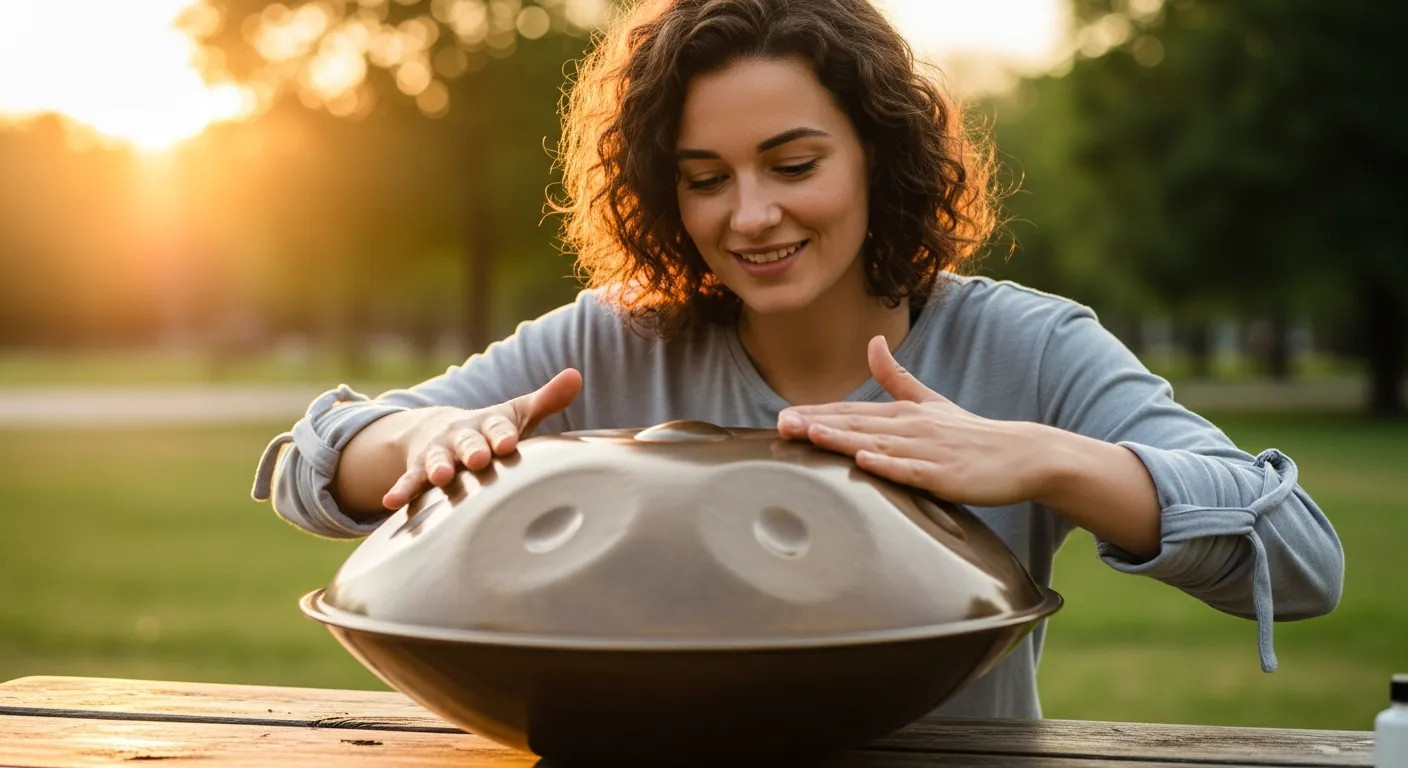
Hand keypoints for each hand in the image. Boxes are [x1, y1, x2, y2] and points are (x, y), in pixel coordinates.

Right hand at [382, 368, 582, 509]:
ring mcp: (437, 453)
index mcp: (489, 424)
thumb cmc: (491, 430)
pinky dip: (401, 490)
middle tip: (479, 459)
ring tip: (440, 477)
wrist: (439, 430)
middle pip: (467, 442)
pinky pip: (409, 481)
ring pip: (437, 460)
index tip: (509, 442)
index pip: (498, 426)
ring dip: (438, 467)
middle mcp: (461, 436)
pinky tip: (391, 502)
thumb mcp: (516, 415)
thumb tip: (577, 375)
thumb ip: (547, 400)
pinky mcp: (418, 471)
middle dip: (472, 450)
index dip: (502, 433)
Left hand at [776, 337, 1044, 506]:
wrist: (1023, 455)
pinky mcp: (945, 475)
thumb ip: (897, 377)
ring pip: (877, 444)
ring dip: (843, 439)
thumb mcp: (931, 401)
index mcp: (904, 413)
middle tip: (781, 426)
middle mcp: (911, 427)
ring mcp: (927, 451)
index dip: (816, 414)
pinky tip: (865, 461)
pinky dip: (888, 465)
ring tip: (810, 434)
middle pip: (857, 426)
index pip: (851, 413)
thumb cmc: (972, 434)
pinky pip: (911, 471)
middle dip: (816, 425)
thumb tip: (872, 341)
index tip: (782, 417)